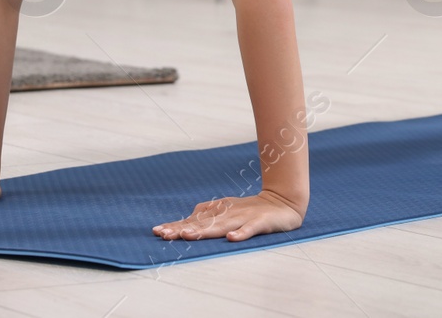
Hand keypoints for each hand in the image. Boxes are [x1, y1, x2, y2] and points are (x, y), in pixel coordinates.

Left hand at [151, 188, 305, 241]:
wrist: (283, 201)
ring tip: (188, 236)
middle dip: (183, 228)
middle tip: (164, 234)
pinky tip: (232, 239)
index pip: (194, 220)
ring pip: (222, 225)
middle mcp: (228, 213)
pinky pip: (250, 229)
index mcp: (219, 211)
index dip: (176, 225)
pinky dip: (241, 234)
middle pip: (203, 223)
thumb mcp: (227, 212)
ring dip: (205, 231)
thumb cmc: (250, 210)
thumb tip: (185, 221)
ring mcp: (244, 218)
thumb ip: (208, 216)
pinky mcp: (260, 222)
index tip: (158, 231)